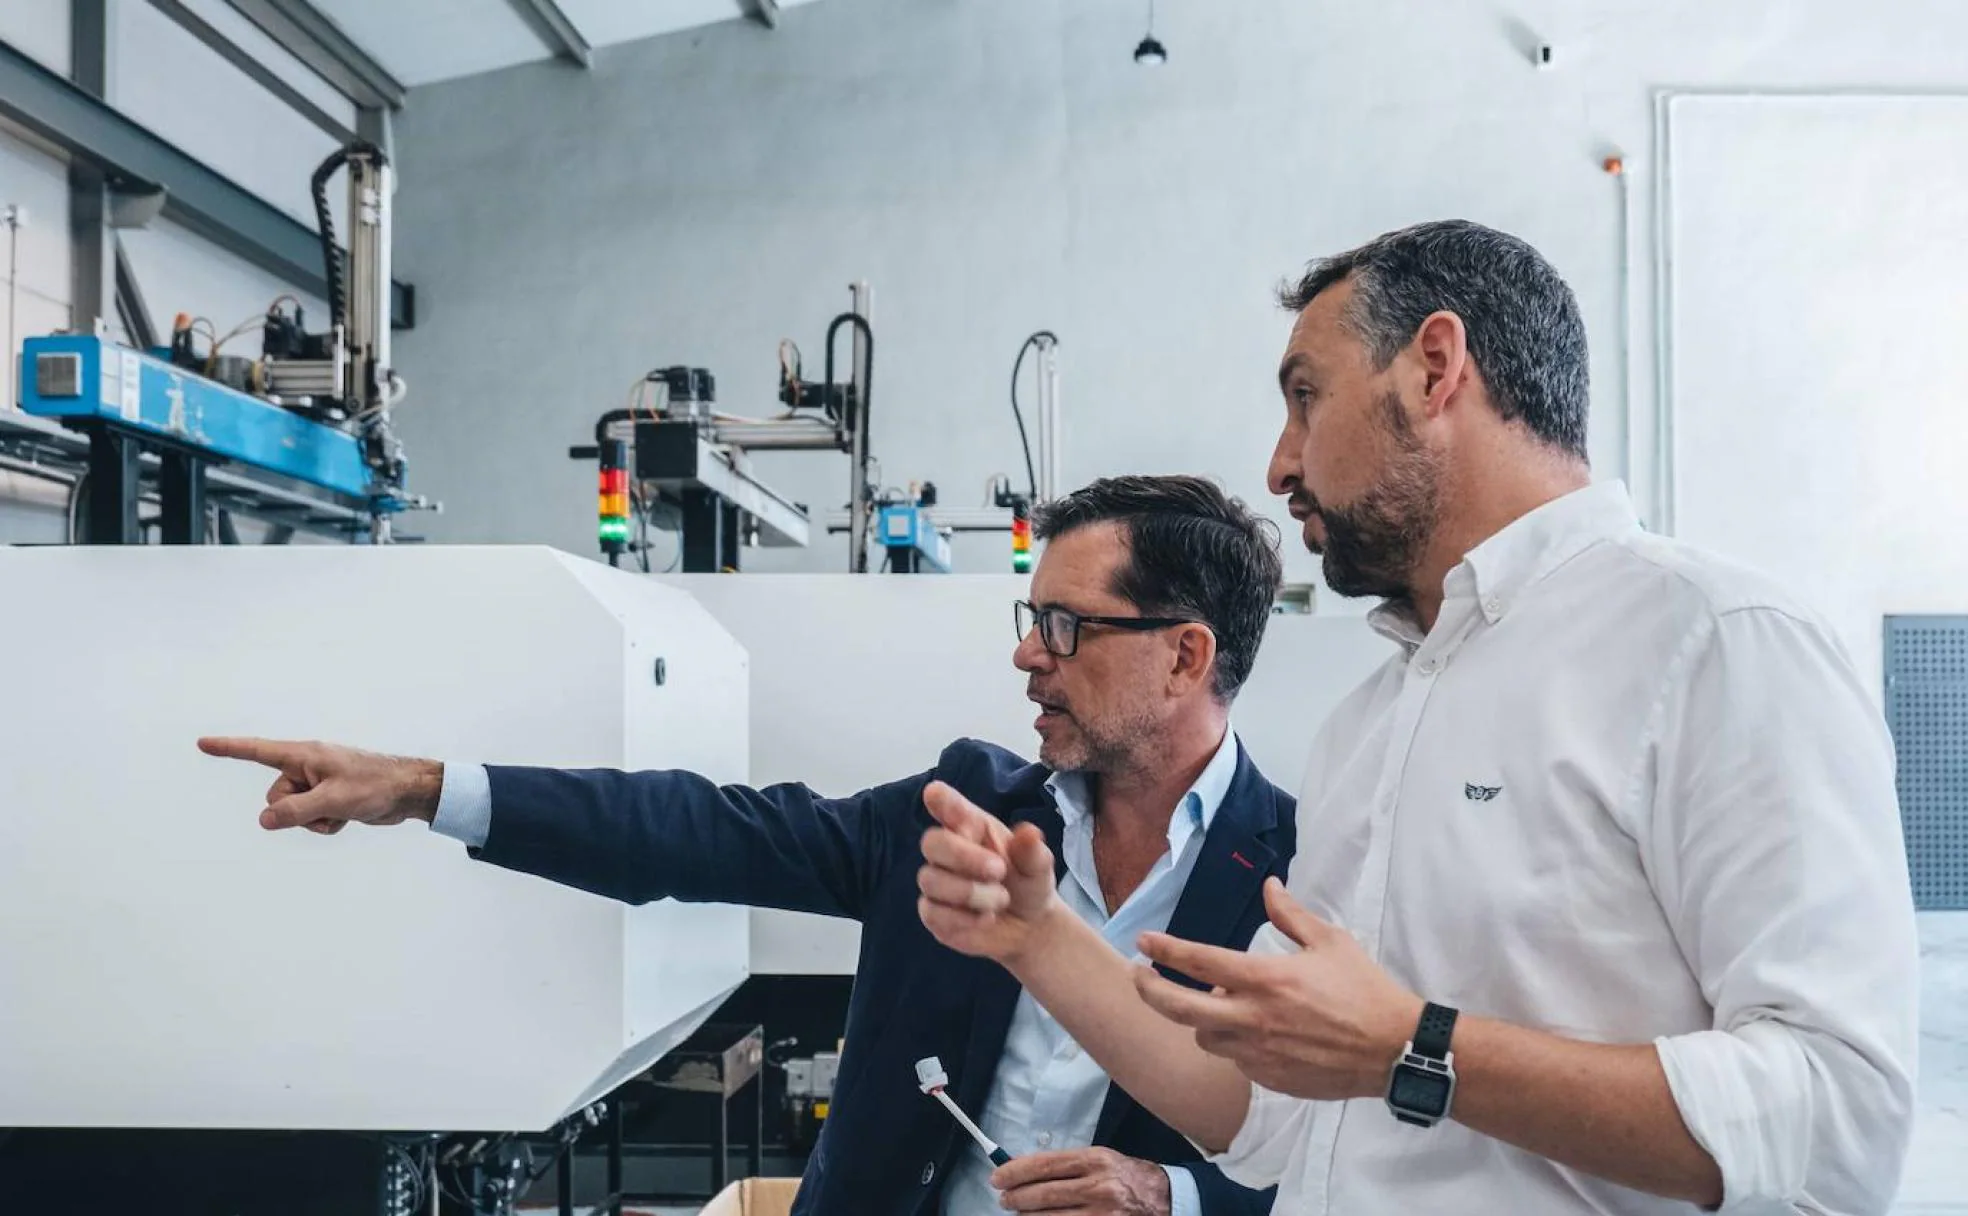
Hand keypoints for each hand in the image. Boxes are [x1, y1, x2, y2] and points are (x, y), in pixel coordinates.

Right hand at [197, 736, 443, 834]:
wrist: (408, 792)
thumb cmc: (375, 786)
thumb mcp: (332, 801)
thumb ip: (295, 811)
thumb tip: (264, 820)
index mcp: (305, 755)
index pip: (258, 751)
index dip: (229, 748)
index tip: (202, 743)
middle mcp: (307, 766)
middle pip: (275, 797)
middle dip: (295, 810)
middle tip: (328, 804)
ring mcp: (317, 783)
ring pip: (291, 812)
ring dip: (313, 820)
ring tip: (342, 810)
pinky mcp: (327, 798)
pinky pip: (310, 819)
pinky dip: (326, 823)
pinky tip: (348, 817)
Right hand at [916, 781, 1063, 967]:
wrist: (1030, 926)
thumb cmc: (1028, 883)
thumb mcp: (1038, 867)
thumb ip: (1032, 851)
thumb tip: (1029, 832)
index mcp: (972, 827)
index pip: (948, 806)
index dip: (940, 800)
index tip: (935, 793)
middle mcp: (949, 851)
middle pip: (932, 842)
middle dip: (963, 856)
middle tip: (999, 870)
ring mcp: (937, 882)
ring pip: (931, 880)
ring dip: (970, 892)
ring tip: (1001, 900)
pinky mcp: (933, 914)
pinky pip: (932, 913)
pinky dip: (963, 918)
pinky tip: (986, 918)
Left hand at [991, 1148, 1171, 1214]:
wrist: (1166, 1200)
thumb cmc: (1128, 1177)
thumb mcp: (1101, 1160)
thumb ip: (1067, 1166)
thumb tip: (1025, 1170)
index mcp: (1096, 1161)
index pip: (1045, 1165)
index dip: (1016, 1172)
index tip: (998, 1178)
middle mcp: (1099, 1187)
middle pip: (1043, 1194)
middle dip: (1016, 1198)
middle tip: (1004, 1200)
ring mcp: (1102, 1215)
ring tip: (1020, 1214)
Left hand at [1135, 877, 1423, 1101]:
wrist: (1393, 1049)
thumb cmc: (1364, 990)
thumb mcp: (1330, 942)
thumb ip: (1291, 915)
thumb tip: (1269, 886)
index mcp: (1266, 979)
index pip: (1200, 962)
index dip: (1165, 949)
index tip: (1143, 941)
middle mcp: (1253, 1018)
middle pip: (1180, 1010)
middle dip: (1150, 991)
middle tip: (1139, 977)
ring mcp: (1259, 1053)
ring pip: (1206, 1038)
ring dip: (1201, 1021)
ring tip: (1215, 1005)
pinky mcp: (1270, 1078)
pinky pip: (1236, 1060)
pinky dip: (1235, 1044)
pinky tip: (1254, 1032)